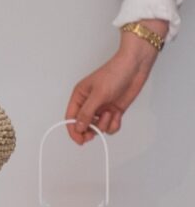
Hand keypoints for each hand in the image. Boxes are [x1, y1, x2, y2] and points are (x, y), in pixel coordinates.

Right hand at [65, 19, 167, 143]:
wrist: (136, 66)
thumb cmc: (115, 73)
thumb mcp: (98, 94)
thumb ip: (87, 113)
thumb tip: (78, 127)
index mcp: (79, 97)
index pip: (71, 118)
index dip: (74, 130)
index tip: (80, 140)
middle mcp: (89, 104)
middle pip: (83, 126)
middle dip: (89, 131)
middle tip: (92, 135)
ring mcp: (101, 109)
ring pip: (97, 127)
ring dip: (104, 125)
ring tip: (110, 114)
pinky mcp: (113, 111)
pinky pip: (110, 126)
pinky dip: (114, 124)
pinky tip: (117, 115)